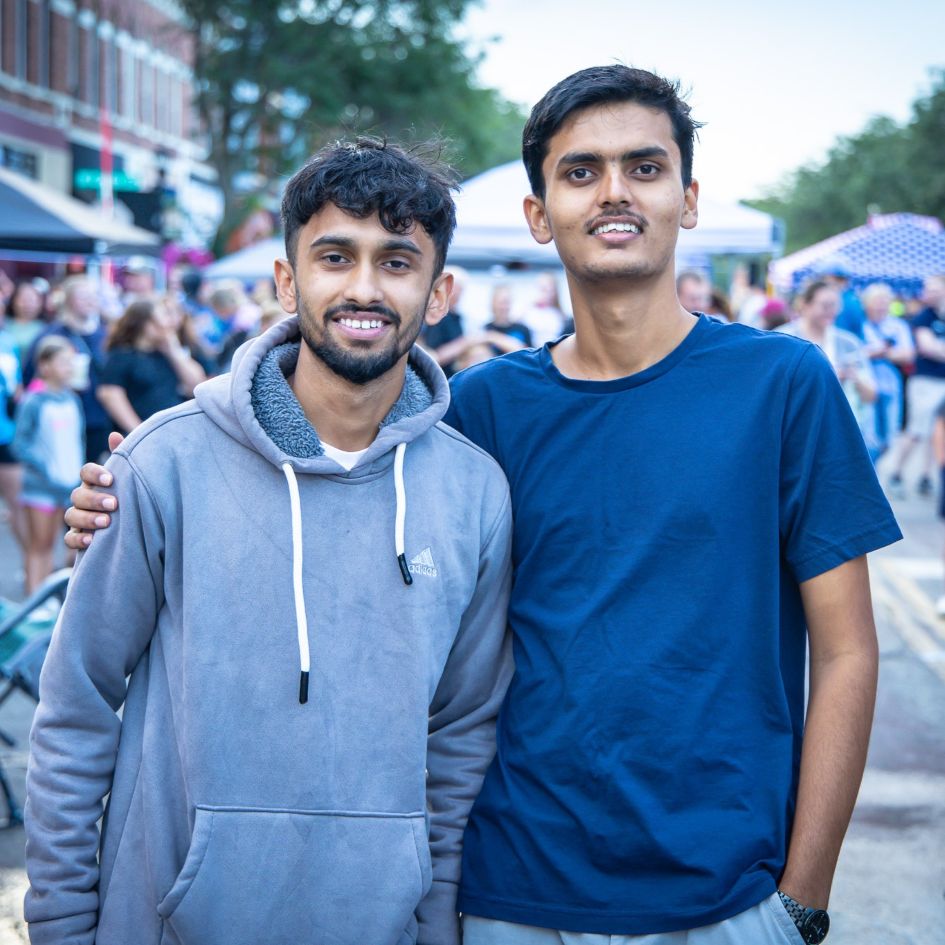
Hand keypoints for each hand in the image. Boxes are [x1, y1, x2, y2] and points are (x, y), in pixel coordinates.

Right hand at [63, 432, 124, 548]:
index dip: (95, 474)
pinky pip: (69, 539)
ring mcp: (80, 519)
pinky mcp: (79, 537)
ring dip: (87, 518)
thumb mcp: (133, 478)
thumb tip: (114, 435)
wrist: (142, 528)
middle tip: (114, 504)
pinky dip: (77, 539)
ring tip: (107, 522)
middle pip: (77, 495)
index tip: (111, 479)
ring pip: (71, 515)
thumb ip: (124, 458)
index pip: (86, 472)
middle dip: (94, 499)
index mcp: (96, 482)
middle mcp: (85, 499)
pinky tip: (92, 540)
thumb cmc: (135, 496)